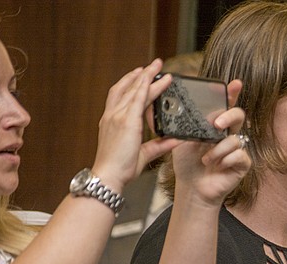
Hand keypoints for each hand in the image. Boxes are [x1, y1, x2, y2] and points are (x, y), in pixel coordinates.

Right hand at [92, 60, 180, 189]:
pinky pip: (138, 98)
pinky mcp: (126, 120)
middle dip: (140, 75)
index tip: (140, 75)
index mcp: (112, 122)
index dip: (130, 83)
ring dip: (146, 76)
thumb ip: (161, 145)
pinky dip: (148, 86)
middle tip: (153, 65)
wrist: (109, 175)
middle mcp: (113, 115)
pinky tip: (156, 79)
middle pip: (126, 88)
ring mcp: (118, 116)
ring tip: (157, 66)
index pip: (121, 96)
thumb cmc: (121, 169)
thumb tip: (177, 140)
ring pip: (134, 90)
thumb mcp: (144, 154)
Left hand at [171, 80, 249, 206]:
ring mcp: (236, 149)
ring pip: (235, 139)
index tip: (235, 83)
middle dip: (228, 116)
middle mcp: (228, 135)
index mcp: (214, 126)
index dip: (231, 93)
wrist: (191, 188)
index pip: (225, 105)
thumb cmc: (186, 164)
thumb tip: (165, 105)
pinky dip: (225, 160)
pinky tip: (217, 167)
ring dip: (218, 150)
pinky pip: (239, 155)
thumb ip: (178, 123)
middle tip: (216, 124)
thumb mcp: (179, 139)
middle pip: (238, 115)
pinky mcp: (242, 164)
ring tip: (205, 159)